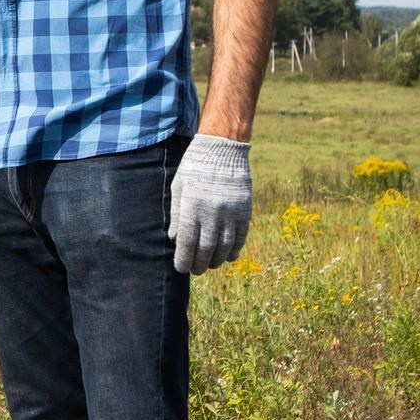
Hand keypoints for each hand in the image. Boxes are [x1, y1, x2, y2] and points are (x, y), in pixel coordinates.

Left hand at [169, 135, 251, 275]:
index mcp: (193, 208)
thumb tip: (175, 239)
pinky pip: (241, 237)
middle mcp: (212, 214)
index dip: (184, 260)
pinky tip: (229, 256)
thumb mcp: (179, 187)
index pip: (187, 244)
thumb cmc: (195, 167)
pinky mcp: (244, 211)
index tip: (181, 268)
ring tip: (210, 265)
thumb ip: (178, 214)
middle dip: (199, 264)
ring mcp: (230, 213)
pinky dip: (235, 250)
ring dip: (216, 260)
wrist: (223, 148)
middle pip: (206, 249)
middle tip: (195, 270)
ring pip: (225, 247)